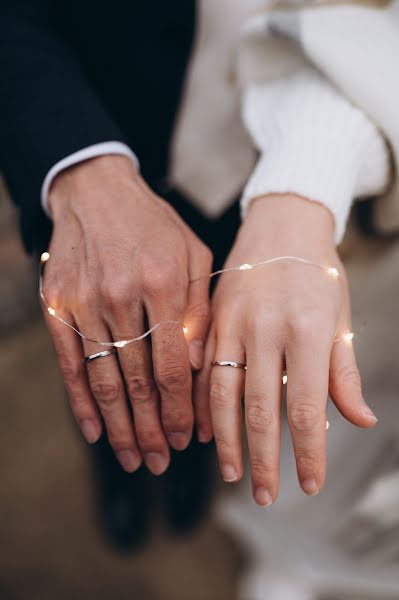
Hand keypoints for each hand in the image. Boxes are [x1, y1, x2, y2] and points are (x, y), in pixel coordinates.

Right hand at [42, 155, 211, 473]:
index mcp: (162, 284)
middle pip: (137, 381)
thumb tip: (198, 365)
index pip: (172, 366)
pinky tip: (94, 430)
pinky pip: (70, 363)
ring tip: (132, 458)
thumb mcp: (192, 254)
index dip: (180, 408)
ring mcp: (83, 302)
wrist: (97, 191)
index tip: (187, 439)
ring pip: (103, 380)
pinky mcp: (57, 306)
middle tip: (160, 461)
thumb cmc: (154, 225)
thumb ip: (199, 308)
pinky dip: (81, 401)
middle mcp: (121, 297)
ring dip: (118, 425)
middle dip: (151, 428)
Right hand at [194, 194, 376, 503]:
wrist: (281, 224)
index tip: (308, 484)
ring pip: (223, 393)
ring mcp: (235, 322)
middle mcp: (268, 328)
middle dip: (263, 458)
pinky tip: (204, 431)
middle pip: (262, 408)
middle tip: (263, 496)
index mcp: (309, 329)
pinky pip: (202, 370)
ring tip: (232, 473)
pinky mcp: (212, 318)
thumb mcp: (340, 317)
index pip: (307, 406)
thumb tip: (360, 420)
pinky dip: (201, 404)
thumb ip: (344, 372)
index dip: (308, 451)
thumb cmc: (318, 272)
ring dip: (227, 439)